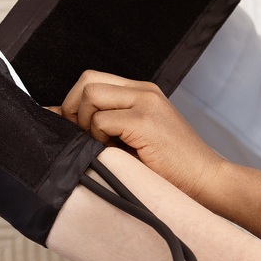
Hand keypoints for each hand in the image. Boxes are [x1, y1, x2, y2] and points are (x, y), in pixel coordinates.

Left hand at [59, 71, 260, 223]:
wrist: (207, 181)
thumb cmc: (170, 168)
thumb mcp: (131, 139)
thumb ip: (100, 123)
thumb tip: (53, 116)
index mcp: (142, 92)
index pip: (91, 79)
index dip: (74, 103)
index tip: (76, 130)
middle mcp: (144, 90)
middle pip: (86, 81)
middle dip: (73, 110)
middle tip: (85, 138)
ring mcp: (146, 102)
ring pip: (90, 95)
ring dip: (87, 124)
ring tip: (105, 146)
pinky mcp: (146, 120)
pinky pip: (102, 120)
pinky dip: (100, 139)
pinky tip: (118, 153)